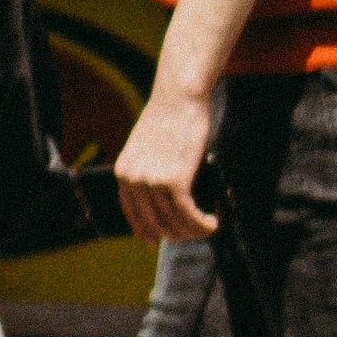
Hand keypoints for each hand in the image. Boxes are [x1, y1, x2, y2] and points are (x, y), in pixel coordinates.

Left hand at [114, 84, 217, 244]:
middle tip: (195, 232)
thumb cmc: (169, 116)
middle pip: (155, 223)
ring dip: (194, 231)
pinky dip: (201, 223)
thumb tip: (164, 192)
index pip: (132, 213)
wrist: (179, 97)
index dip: (146, 231)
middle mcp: (133, 180)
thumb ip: (150, 169)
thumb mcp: (149, 146)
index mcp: (124, 172)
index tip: (158, 240)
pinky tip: (212, 223)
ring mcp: (152, 181)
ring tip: (208, 227)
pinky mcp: (174, 180)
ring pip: (173, 221)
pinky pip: (187, 213)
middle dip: (177, 234)